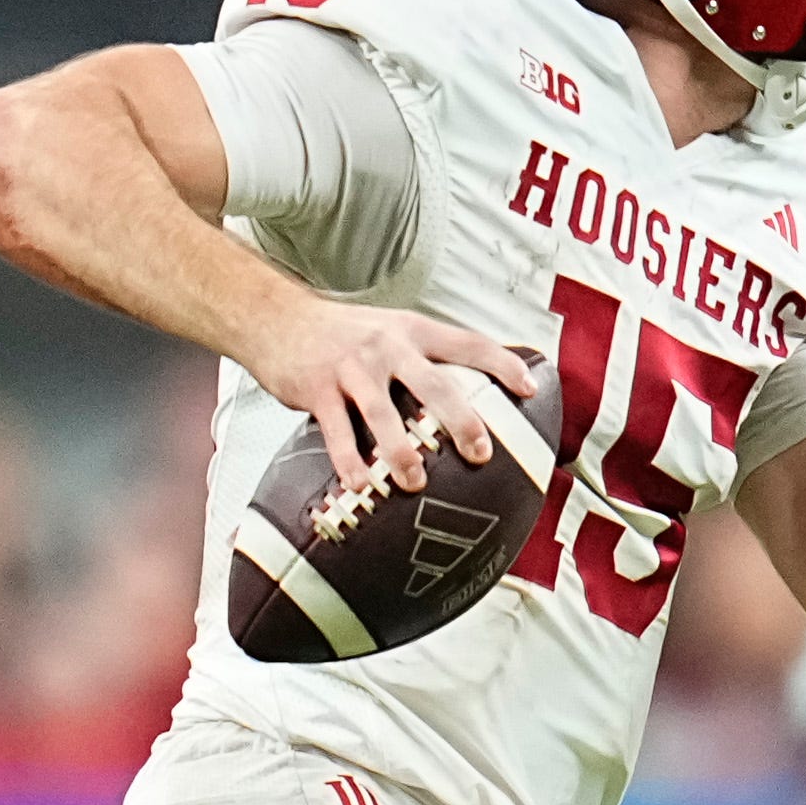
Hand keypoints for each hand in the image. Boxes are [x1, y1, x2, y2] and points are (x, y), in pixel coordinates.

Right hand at [241, 296, 532, 497]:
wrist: (276, 319)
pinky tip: (360, 485)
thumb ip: (422, 357)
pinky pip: (337, 432)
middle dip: (461, 421)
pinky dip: (350, 462)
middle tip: (480, 453)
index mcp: (413, 331)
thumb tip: (463, 398)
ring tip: (416, 482)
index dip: (502, 364)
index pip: (468, 343)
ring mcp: (353, 368)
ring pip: (384, 414)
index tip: (529, 389)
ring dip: (402, 452)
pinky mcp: (318, 389)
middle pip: (435, 385)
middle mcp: (388, 346)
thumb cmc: (341, 334)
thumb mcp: (388, 330)